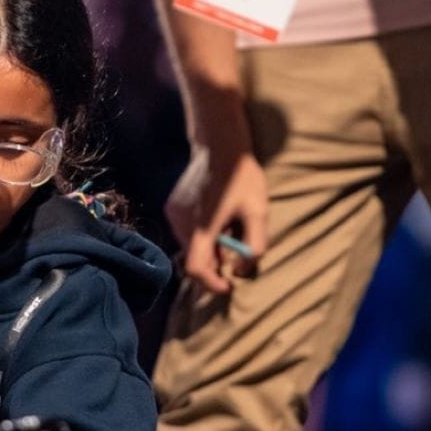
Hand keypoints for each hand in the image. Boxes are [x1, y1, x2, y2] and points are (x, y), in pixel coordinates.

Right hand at [166, 148, 267, 294]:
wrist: (220, 145)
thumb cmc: (243, 178)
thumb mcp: (259, 212)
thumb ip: (254, 246)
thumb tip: (240, 269)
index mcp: (202, 227)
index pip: (197, 270)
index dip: (212, 284)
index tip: (229, 286)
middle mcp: (182, 224)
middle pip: (194, 259)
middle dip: (215, 262)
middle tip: (236, 250)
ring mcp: (173, 214)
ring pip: (189, 246)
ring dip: (208, 247)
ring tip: (228, 228)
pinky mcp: (171, 206)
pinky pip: (185, 231)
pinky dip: (200, 234)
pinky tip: (216, 216)